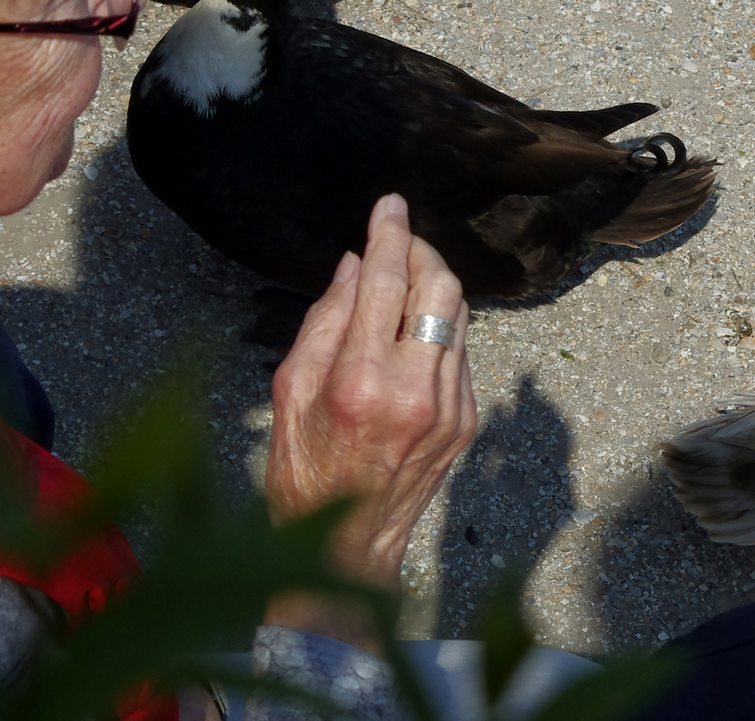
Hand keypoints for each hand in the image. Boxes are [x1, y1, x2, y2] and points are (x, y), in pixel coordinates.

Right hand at [265, 193, 476, 592]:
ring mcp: (449, 407)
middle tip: (396, 241)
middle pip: (441, 286)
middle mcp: (414, 389)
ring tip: (401, 283)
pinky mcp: (466, 420)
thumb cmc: (304, 473)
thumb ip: (323, 321)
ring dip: (433, 286)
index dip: (390, 233)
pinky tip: (410, 335)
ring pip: (459, 314)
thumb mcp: (289, 392)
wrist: (349, 549)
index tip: (388, 205)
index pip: (386, 281)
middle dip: (421, 251)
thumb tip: (353, 265)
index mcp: (361, 380)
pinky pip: (461, 351)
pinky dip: (439, 328)